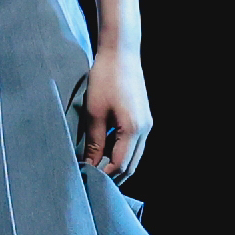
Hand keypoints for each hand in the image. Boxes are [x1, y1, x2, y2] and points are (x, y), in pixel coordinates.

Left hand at [79, 51, 151, 177]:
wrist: (121, 54)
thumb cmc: (105, 79)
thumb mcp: (93, 113)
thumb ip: (94, 142)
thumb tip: (90, 164)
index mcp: (133, 129)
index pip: (120, 165)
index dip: (104, 175)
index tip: (87, 179)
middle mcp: (145, 130)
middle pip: (131, 165)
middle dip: (112, 176)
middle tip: (91, 180)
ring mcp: (147, 124)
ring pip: (134, 156)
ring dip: (117, 164)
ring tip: (96, 168)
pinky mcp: (144, 118)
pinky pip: (134, 144)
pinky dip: (121, 152)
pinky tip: (105, 151)